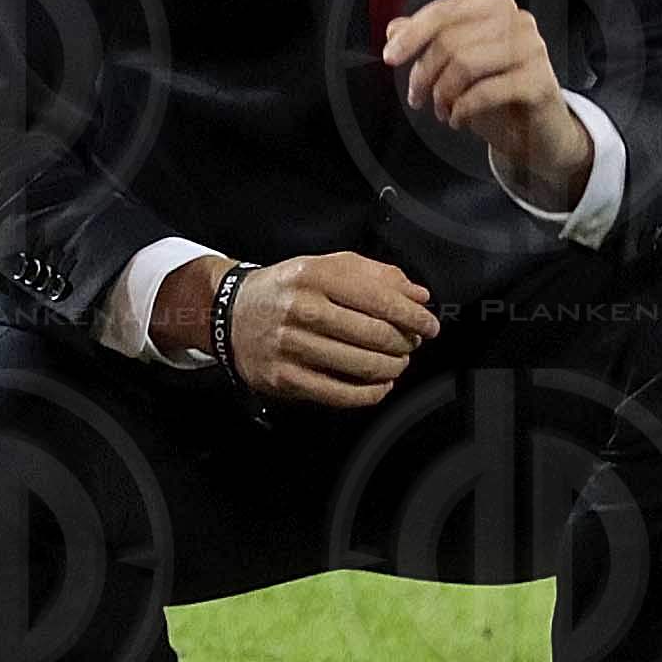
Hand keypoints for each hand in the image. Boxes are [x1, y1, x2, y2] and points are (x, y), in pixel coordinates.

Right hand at [197, 250, 440, 409]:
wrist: (231, 315)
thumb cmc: (288, 290)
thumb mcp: (325, 267)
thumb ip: (374, 276)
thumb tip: (419, 297)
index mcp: (314, 276)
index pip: (380, 299)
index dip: (414, 317)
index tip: (430, 325)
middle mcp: (301, 309)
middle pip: (376, 335)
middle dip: (405, 343)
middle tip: (410, 344)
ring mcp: (291, 346)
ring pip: (363, 366)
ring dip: (392, 368)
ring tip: (396, 363)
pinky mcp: (285, 377)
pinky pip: (341, 394)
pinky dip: (371, 393)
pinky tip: (380, 385)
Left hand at [384, 0, 589, 208]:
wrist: (538, 130)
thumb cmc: (498, 91)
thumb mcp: (456, 62)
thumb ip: (428, 40)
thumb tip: (395, 29)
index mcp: (495, 7)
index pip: (444, 11)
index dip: (412, 34)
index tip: (391, 57)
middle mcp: (518, 22)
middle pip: (450, 39)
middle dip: (424, 73)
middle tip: (417, 96)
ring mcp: (532, 51)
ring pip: (465, 63)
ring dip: (441, 93)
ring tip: (440, 109)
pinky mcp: (539, 82)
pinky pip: (485, 91)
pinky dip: (462, 108)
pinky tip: (458, 118)